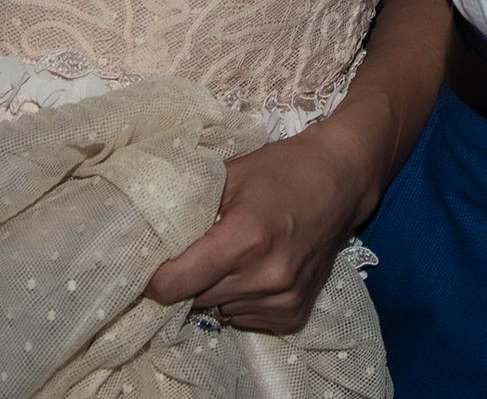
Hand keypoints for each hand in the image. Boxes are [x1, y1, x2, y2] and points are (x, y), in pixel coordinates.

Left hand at [146, 120, 384, 334]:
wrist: (340, 178)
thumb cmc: (282, 169)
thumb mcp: (229, 174)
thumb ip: (187, 205)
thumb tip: (146, 235)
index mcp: (245, 237)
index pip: (176, 283)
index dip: (156, 277)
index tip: (152, 266)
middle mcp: (265, 276)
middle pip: (195, 298)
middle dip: (189, 278)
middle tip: (200, 250)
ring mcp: (282, 299)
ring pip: (219, 310)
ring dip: (217, 290)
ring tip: (235, 256)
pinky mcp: (294, 314)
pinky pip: (245, 318)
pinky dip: (242, 299)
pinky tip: (256, 271)